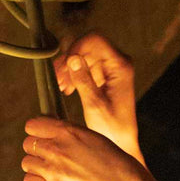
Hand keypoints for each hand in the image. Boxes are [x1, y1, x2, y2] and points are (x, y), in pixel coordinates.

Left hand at [21, 116, 157, 180]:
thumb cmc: (118, 166)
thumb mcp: (96, 139)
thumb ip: (72, 135)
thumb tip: (54, 134)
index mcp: (69, 131)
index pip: (33, 125)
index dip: (39, 131)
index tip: (46, 138)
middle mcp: (57, 148)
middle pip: (28, 144)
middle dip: (38, 149)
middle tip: (53, 158)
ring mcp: (52, 170)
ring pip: (27, 162)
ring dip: (37, 166)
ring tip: (55, 172)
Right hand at [54, 32, 142, 162]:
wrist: (121, 141)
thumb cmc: (112, 127)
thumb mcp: (94, 104)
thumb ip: (83, 80)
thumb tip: (73, 58)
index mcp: (121, 66)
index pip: (95, 39)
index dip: (76, 47)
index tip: (64, 65)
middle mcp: (118, 63)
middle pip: (88, 45)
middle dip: (70, 59)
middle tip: (58, 78)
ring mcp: (112, 68)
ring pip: (84, 55)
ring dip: (69, 68)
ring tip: (61, 86)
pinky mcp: (105, 76)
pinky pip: (86, 66)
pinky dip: (74, 74)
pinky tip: (66, 88)